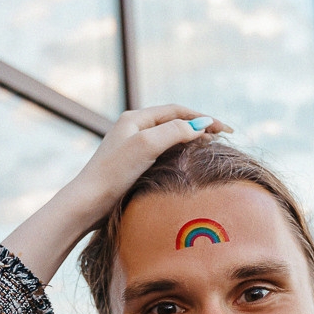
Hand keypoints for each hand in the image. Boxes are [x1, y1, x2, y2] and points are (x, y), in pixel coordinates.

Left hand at [72, 105, 232, 228]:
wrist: (88, 202)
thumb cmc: (114, 173)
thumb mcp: (147, 145)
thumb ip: (174, 131)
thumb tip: (200, 125)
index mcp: (135, 118)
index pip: (177, 111)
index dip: (203, 117)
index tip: (225, 129)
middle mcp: (133, 128)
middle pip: (173, 121)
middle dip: (199, 126)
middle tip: (222, 137)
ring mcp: (131, 146)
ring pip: (168, 136)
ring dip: (190, 139)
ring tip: (209, 147)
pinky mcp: (131, 165)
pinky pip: (161, 151)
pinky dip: (179, 152)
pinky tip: (186, 162)